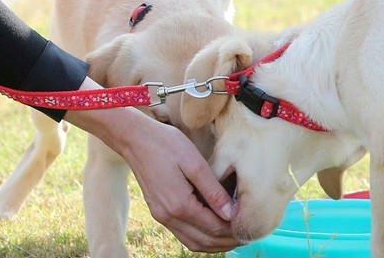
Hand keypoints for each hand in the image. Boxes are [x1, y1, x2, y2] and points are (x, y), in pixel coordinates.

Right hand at [86, 108, 238, 252]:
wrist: (134, 139)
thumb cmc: (166, 144)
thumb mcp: (194, 163)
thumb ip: (213, 191)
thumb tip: (231, 213)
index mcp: (179, 204)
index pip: (213, 227)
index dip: (233, 228)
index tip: (249, 224)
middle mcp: (169, 216)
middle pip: (204, 240)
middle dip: (226, 241)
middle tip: (245, 234)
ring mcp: (162, 216)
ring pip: (193, 242)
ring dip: (214, 243)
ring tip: (232, 235)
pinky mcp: (159, 212)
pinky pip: (183, 234)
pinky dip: (200, 237)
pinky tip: (212, 229)